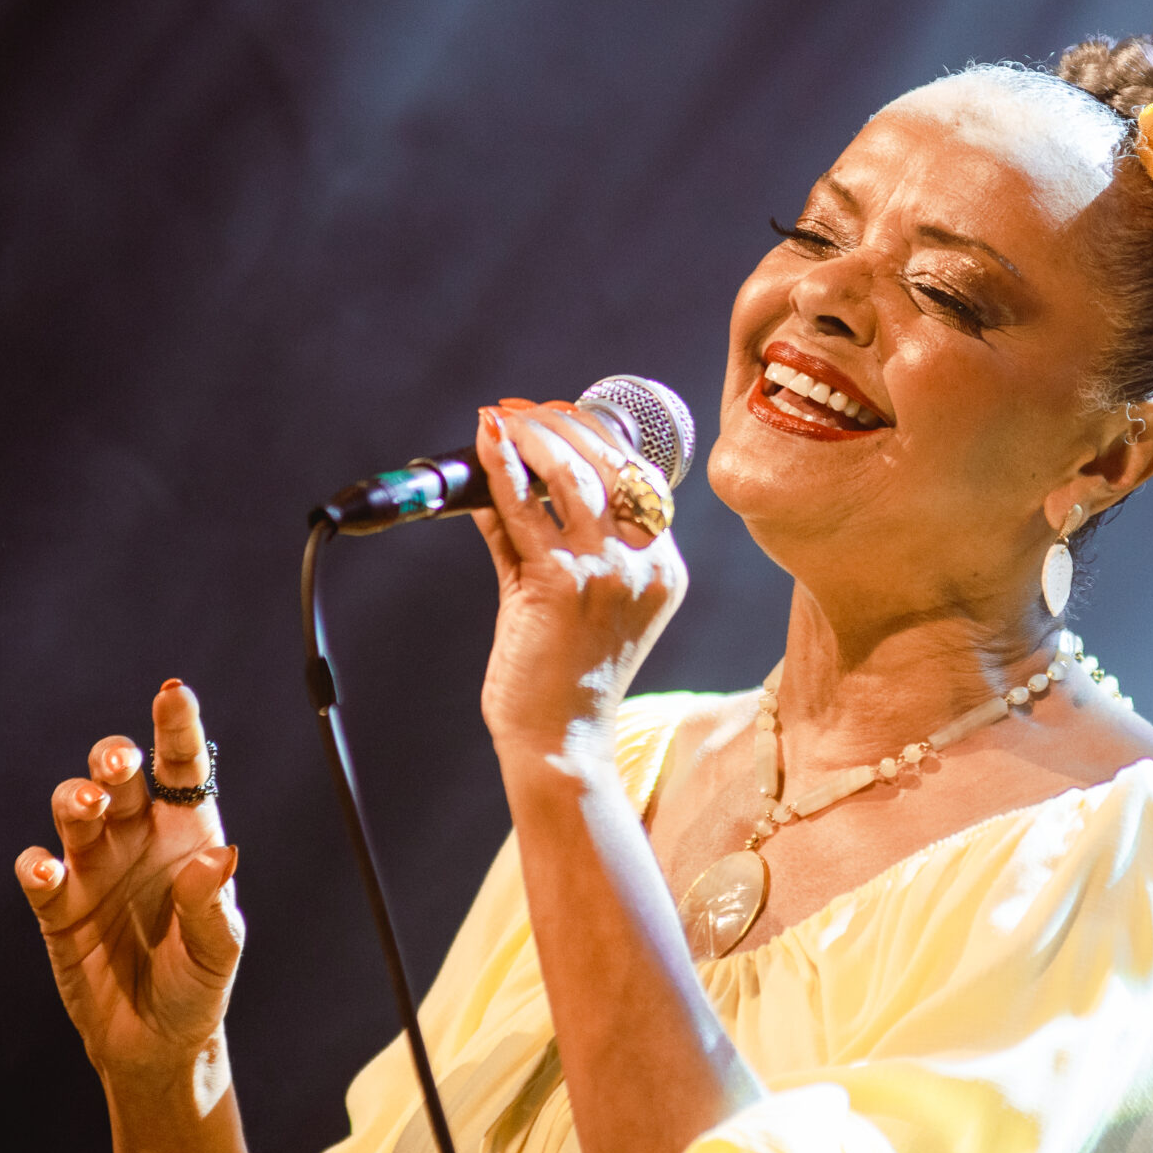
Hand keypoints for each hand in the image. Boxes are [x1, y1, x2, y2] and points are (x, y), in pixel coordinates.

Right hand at [16, 680, 241, 1083]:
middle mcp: (137, 840)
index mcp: (187, 835)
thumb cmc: (198, 984)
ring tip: (87, 806)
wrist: (158, 1042)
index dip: (176, 728)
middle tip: (119, 761)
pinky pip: (40, 874)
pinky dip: (39, 867)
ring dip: (76, 799)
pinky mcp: (59, 909)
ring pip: (74, 812)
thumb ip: (214, 905)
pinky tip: (51, 872)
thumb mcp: (219, 950)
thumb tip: (219, 857)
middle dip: (112, 758)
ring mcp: (94, 870)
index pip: (182, 770)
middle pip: (119, 779)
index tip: (173, 693)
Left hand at [470, 400, 687, 765]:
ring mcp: (607, 573)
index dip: (598, 435)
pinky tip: (488, 442)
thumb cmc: (562, 677)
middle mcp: (644, 564)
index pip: (641, 477)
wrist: (559, 742)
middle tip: (521, 410)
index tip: (558, 416)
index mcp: (663, 568)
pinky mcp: (561, 583)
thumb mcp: (570, 599)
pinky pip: (527, 507)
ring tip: (503, 419)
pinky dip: (504, 466)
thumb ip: (540, 541)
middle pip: (611, 463)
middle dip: (562, 423)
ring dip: (533, 434)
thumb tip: (499, 482)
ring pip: (571, 474)